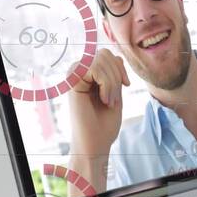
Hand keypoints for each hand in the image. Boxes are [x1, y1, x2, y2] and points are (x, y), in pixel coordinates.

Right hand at [66, 48, 129, 193]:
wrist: (96, 143)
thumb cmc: (105, 122)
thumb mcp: (115, 91)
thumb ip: (114, 73)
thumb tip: (117, 55)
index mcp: (88, 75)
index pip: (108, 55)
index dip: (120, 67)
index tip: (126, 85)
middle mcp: (78, 73)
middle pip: (105, 54)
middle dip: (117, 74)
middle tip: (115, 98)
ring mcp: (73, 76)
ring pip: (100, 59)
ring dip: (112, 82)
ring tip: (109, 101)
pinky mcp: (71, 82)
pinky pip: (94, 67)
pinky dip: (106, 84)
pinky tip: (104, 100)